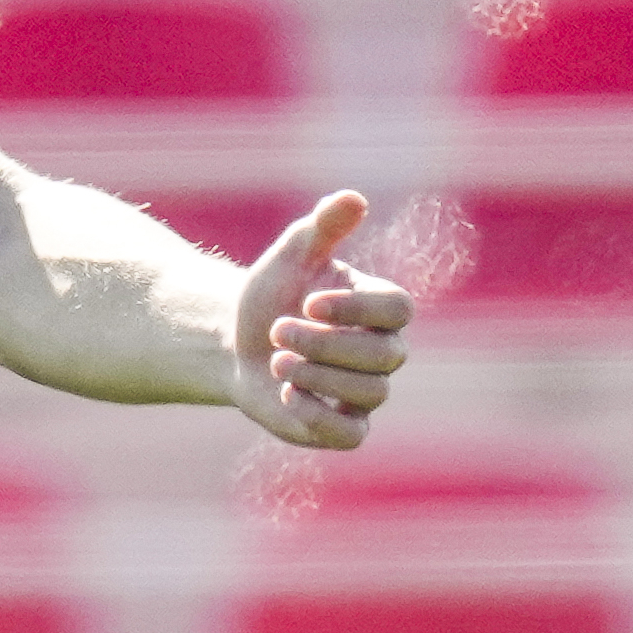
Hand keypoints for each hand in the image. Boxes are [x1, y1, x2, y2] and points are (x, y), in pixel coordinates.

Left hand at [232, 191, 411, 449]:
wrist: (234, 341)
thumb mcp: (291, 254)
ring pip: (370, 393)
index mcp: (380, 308)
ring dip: (319, 375)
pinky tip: (287, 393)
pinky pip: (351, 435)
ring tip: (276, 360)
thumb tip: (352, 197)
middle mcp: (383, 351)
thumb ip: (323, 227)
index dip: (359, 308)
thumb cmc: (271, 294)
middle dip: (326, 343)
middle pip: (383, 355)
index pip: (398, 310)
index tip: (310, 300)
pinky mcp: (341, 427)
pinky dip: (319, 416)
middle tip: (277, 329)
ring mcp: (365, 392)